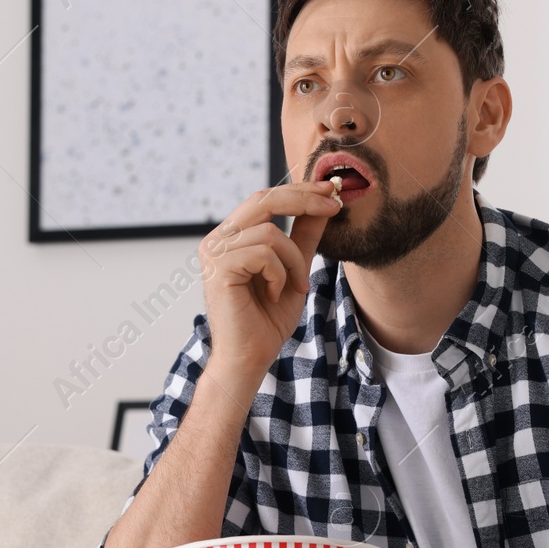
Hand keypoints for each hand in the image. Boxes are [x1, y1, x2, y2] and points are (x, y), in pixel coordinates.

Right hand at [198, 180, 341, 381]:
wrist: (250, 358)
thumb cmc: (267, 319)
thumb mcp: (294, 269)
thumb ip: (304, 236)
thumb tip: (324, 203)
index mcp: (232, 236)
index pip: (265, 198)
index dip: (299, 190)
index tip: (331, 190)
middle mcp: (217, 239)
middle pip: (264, 199)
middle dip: (304, 200)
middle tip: (334, 206)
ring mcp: (214, 252)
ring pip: (270, 233)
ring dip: (294, 261)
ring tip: (294, 286)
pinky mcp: (218, 268)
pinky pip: (264, 254)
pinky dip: (280, 275)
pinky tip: (274, 295)